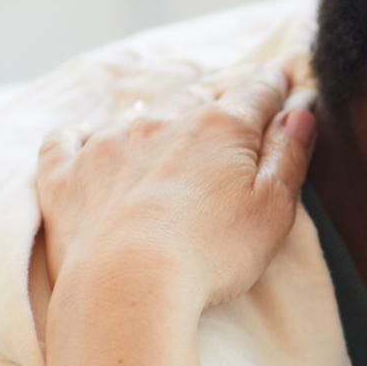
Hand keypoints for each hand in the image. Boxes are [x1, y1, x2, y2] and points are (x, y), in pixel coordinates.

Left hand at [38, 64, 317, 313]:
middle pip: (199, 94)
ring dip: (160, 112)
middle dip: (220, 93)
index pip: (257, 92)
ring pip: (140, 111)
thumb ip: (288, 156)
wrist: (126, 286)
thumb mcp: (273, 209)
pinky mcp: (66, 174)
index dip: (275, 84)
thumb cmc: (212, 253)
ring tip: (171, 121)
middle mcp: (164, 120)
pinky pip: (68, 138)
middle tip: (233, 98)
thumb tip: (300, 112)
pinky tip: (90, 136)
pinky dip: (81, 132)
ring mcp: (109, 143)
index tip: (284, 79)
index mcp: (221, 127)